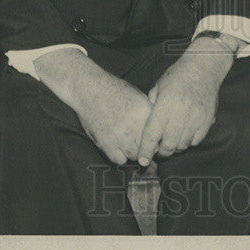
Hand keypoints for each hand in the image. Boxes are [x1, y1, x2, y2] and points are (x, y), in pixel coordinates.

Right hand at [33, 48, 152, 165]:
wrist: (89, 89)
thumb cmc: (114, 90)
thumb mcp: (138, 95)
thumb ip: (149, 112)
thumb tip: (159, 127)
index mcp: (144, 111)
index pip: (159, 134)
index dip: (158, 137)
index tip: (155, 139)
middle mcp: (134, 125)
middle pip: (149, 148)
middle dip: (148, 147)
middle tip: (143, 144)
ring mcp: (119, 135)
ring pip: (135, 156)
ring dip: (135, 153)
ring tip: (132, 146)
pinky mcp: (106, 143)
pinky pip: (119, 160)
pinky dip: (121, 157)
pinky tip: (119, 148)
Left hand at [136, 36, 236, 165]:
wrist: (203, 67)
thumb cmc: (178, 75)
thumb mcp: (158, 87)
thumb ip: (151, 106)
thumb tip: (146, 125)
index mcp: (165, 106)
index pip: (152, 135)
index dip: (146, 150)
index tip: (143, 160)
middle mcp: (180, 114)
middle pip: (168, 145)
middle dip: (162, 152)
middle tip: (159, 150)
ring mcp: (196, 118)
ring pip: (183, 145)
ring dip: (175, 147)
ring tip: (172, 141)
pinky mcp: (207, 120)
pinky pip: (196, 140)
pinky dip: (189, 141)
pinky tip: (185, 133)